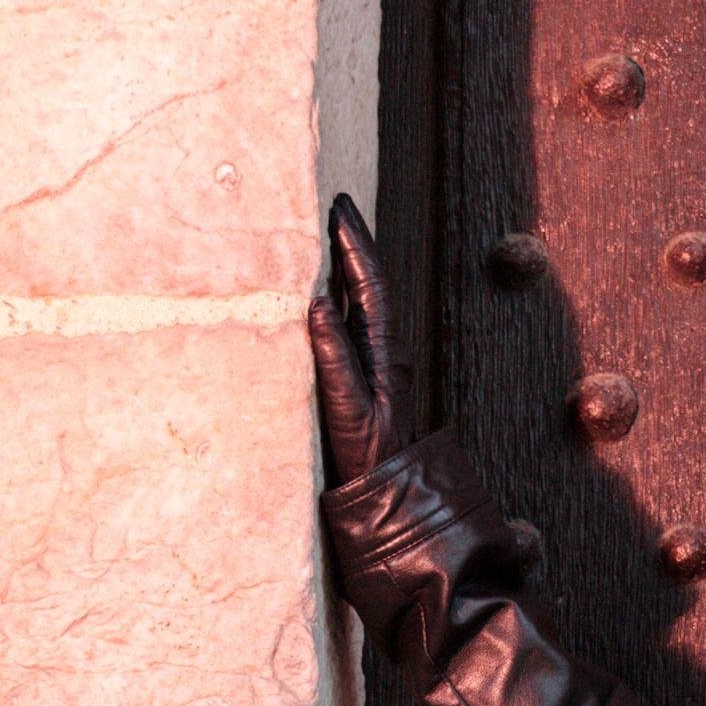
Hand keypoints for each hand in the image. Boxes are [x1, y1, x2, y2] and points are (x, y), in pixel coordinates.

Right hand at [308, 193, 415, 491]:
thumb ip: (334, 357)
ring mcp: (376, 363)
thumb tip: (318, 302)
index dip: (353, 243)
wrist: (388, 500)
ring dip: (347, 265)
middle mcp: (384, 350)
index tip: (337, 207)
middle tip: (336, 205)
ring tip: (331, 233)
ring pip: (363, 300)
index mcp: (383, 351)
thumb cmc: (368, 460)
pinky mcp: (365, 378)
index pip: (369, 284)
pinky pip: (353, 323)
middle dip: (352, 243)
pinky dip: (341, 296)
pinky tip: (329, 290)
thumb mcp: (349, 408)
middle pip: (369, 283)